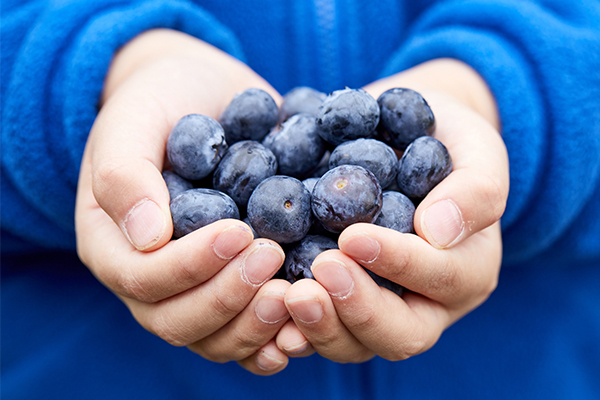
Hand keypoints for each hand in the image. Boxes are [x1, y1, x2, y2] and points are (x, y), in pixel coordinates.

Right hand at [75, 29, 290, 374]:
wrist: (200, 98)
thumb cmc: (159, 105)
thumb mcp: (133, 122)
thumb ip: (126, 175)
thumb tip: (148, 238)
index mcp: (114, 245)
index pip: (144, 278)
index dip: (191, 265)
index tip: (238, 231)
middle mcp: (151, 280)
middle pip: (178, 321)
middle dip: (227, 297)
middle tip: (271, 257)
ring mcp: (195, 288)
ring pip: (215, 338)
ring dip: (255, 324)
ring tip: (295, 293)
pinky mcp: (234, 285)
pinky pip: (248, 332)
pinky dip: (274, 336)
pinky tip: (303, 326)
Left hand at [276, 59, 508, 362]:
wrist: (404, 140)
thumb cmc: (446, 141)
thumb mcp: (475, 149)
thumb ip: (475, 189)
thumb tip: (439, 232)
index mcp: (467, 269)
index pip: (440, 278)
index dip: (398, 263)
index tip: (353, 236)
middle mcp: (425, 303)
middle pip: (400, 335)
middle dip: (358, 308)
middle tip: (320, 271)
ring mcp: (380, 309)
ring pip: (355, 345)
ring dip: (320, 326)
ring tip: (288, 294)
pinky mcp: (340, 302)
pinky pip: (318, 330)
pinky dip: (291, 327)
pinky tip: (267, 307)